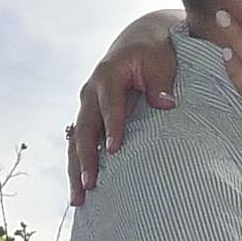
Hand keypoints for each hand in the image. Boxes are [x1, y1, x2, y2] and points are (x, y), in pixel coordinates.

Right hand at [68, 9, 179, 201]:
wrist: (139, 41)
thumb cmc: (154, 52)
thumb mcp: (161, 61)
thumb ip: (161, 82)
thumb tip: (165, 104)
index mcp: (108, 75)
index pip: (109, 105)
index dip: (111, 127)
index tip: (114, 151)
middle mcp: (91, 92)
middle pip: (85, 129)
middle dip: (85, 158)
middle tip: (89, 184)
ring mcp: (87, 106)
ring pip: (76, 142)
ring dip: (76, 170)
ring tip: (78, 200)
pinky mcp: (90, 117)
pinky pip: (80, 144)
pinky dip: (79, 166)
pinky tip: (81, 191)